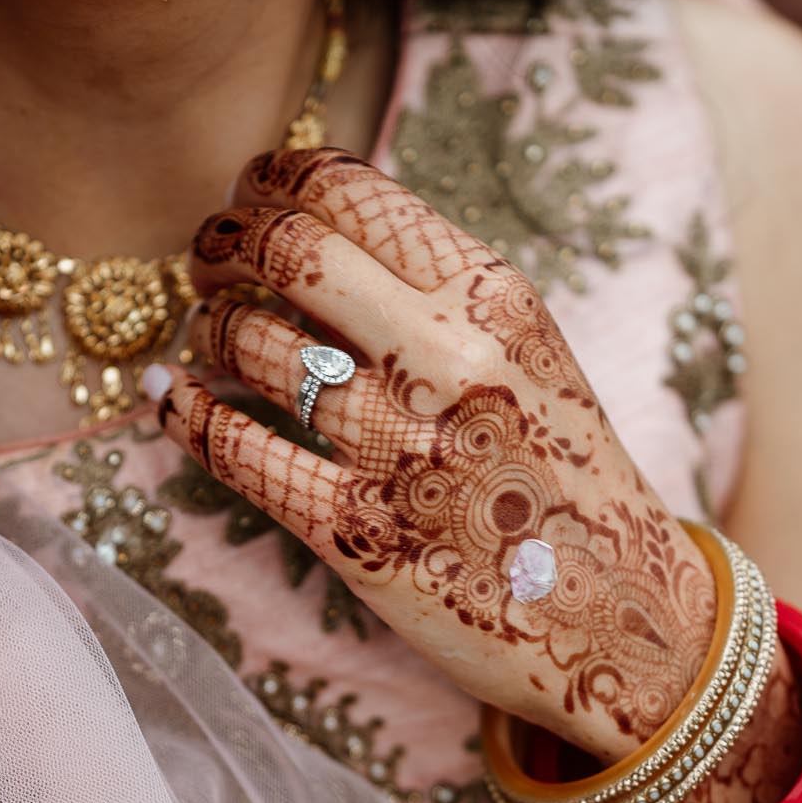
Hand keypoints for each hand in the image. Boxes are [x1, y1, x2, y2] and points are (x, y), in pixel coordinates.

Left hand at [150, 149, 714, 764]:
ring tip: (210, 338)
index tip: (250, 194)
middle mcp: (451, 361)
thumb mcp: (528, 355)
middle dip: (224, 242)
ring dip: (210, 330)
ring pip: (253, 346)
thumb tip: (311, 222)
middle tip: (208, 260)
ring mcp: (403, 451)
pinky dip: (187, 415)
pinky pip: (238, 453)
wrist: (626, 621)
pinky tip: (174, 400)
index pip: (349, 193)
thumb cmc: (562, 478)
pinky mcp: (360, 535)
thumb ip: (436, 290)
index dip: (273, 181)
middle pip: (289, 249)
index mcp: (496, 299)